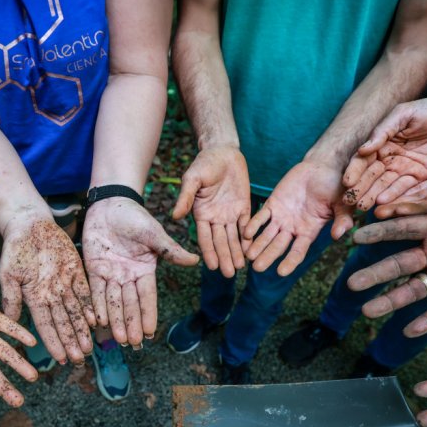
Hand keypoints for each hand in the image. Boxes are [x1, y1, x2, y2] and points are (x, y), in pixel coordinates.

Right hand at [0, 216, 95, 364]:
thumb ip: (11, 297)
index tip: (61, 359)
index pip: (46, 325)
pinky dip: (90, 306)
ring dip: (82, 330)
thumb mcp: (8, 273)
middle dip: (71, 341)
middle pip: (64, 323)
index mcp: (34, 298)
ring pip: (76, 312)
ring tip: (89, 348)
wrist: (29, 225)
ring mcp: (64, 284)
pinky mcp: (76, 271)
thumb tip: (8, 321)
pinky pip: (85, 292)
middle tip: (80, 359)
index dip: (54, 342)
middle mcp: (51, 295)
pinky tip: (96, 321)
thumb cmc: (14, 249)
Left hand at [83, 198, 198, 345]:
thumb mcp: (154, 234)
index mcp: (144, 270)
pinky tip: (98, 320)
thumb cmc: (135, 217)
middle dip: (132, 323)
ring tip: (119, 338)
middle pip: (130, 304)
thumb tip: (196, 260)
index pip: (147, 297)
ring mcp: (111, 274)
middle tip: (134, 343)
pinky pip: (95, 290)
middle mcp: (128, 276)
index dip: (148, 314)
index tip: (151, 332)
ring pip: (113, 301)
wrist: (110, 204)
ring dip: (116, 320)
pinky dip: (96, 305)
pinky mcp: (94, 269)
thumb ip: (170, 251)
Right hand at [173, 145, 252, 277]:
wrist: (223, 152)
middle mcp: (215, 218)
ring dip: (236, 253)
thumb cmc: (204, 164)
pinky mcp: (244, 208)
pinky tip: (252, 250)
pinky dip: (249, 238)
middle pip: (220, 242)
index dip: (209, 252)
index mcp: (201, 214)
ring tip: (241, 268)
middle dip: (225, 257)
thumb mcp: (192, 179)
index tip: (212, 266)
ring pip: (234, 238)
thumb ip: (185, 197)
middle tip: (230, 274)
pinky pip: (247, 225)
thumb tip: (175, 216)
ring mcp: (230, 214)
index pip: (205, 238)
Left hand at [243, 160, 352, 275]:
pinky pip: (261, 216)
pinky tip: (246, 233)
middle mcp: (293, 227)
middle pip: (278, 246)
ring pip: (267, 234)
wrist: (322, 166)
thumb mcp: (342, 204)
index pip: (298, 251)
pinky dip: (253, 224)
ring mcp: (281, 216)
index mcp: (309, 231)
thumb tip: (338, 236)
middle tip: (257, 268)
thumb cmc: (335, 186)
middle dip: (268, 256)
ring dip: (257, 245)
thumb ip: (342, 219)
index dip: (290, 261)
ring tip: (248, 256)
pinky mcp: (273, 203)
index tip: (281, 272)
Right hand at [342, 97, 426, 209]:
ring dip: (376, 196)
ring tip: (365, 207)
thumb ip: (383, 130)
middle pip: (373, 176)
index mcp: (382, 143)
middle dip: (362, 189)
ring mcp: (406, 169)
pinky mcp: (423, 177)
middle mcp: (391, 159)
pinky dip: (397, 197)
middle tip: (351, 202)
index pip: (364, 160)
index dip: (355, 171)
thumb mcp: (403, 114)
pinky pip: (408, 189)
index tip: (347, 182)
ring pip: (387, 186)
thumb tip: (363, 149)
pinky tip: (385, 205)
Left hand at [372, 128, 426, 218]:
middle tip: (373, 215)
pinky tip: (382, 191)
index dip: (415, 208)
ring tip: (371, 206)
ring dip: (396, 201)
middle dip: (399, 212)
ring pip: (418, 199)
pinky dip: (403, 189)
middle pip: (422, 209)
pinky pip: (421, 188)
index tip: (392, 210)